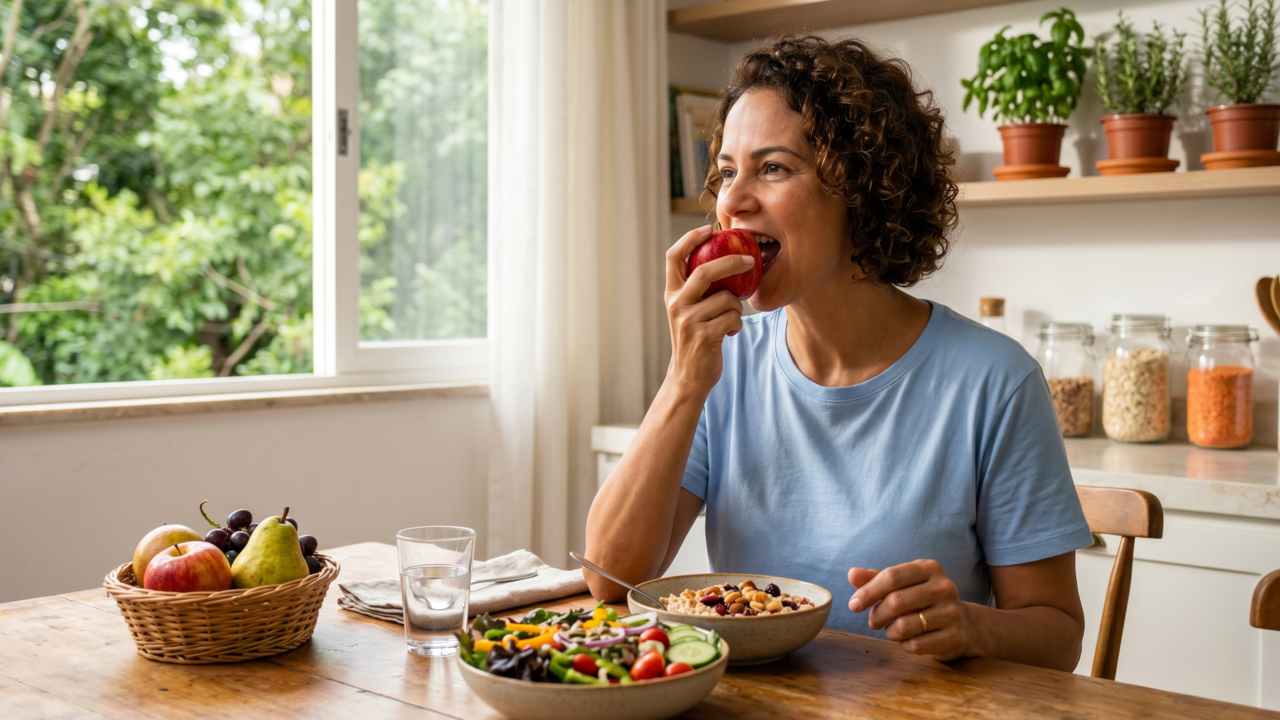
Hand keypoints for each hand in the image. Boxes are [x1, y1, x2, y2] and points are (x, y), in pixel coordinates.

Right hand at [664, 225, 754, 397]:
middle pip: (705, 270)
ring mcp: (688, 321)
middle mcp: (676, 304)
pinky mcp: (704, 336)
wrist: (688, 377)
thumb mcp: (688, 311)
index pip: (674, 257)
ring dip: (736, 308)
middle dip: (731, 262)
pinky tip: (729, 333)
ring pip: (727, 298)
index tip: (709, 230)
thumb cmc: (694, 339)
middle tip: (750, 260)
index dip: (690, 239)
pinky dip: (737, 324)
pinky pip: (733, 318)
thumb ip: (697, 289)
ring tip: (729, 320)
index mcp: (671, 294)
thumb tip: (726, 259)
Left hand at [847, 561, 980, 660]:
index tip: (854, 604)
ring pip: (904, 626)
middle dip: (877, 614)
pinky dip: (904, 645)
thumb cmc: (923, 600)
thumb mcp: (903, 584)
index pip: (891, 576)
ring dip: (890, 631)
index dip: (868, 591)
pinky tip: (910, 639)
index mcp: (929, 568)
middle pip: (896, 601)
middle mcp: (944, 587)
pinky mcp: (955, 636)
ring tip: (893, 629)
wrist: (964, 624)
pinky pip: (916, 645)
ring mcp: (952, 612)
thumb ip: (876, 578)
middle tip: (873, 621)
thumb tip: (852, 574)